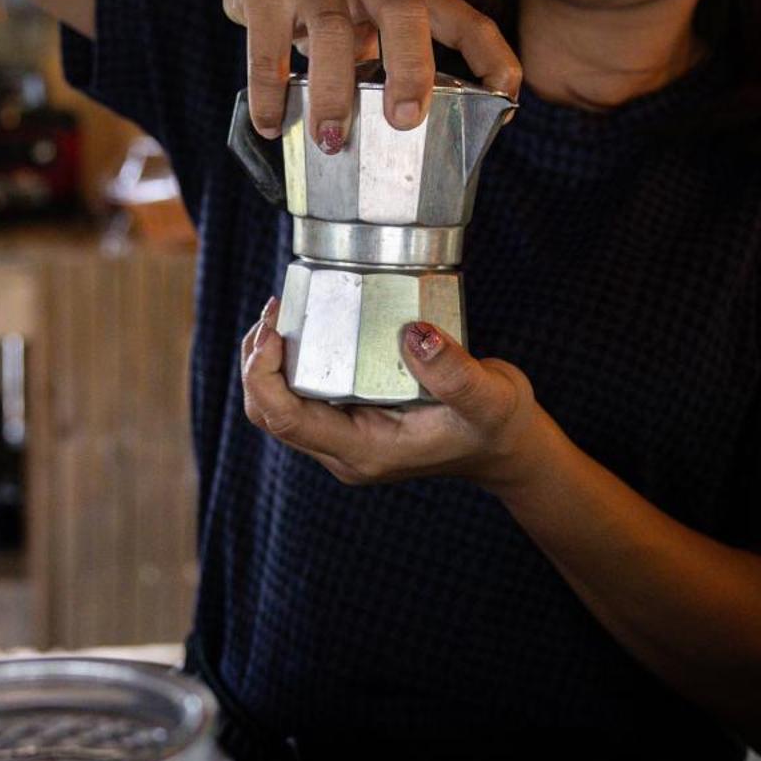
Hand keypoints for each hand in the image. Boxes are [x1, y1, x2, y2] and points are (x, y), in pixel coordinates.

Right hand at [214, 0, 520, 144]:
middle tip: (407, 122)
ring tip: (331, 141)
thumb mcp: (371, 5)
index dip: (493, 59)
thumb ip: (391, 48)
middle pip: (404, 14)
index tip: (505, 102)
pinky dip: (270, 93)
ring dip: (334, 93)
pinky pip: (270, 48)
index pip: (466, 19)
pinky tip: (271, 125)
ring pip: (333, 32)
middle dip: (412, 70)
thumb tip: (411, 123)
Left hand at [240, 297, 541, 491]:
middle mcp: (343, 450)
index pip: (284, 418)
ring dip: (268, 359)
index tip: (275, 328)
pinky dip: (290, 360)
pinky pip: (299, 393)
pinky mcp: (347, 419)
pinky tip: (305, 323)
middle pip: (268, 411)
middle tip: (275, 310)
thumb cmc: (496, 425)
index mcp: (364, 451)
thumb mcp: (490, 398)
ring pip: (276, 403)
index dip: (264, 374)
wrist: (503, 446)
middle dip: (257, 360)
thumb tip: (413, 333)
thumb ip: (455, 372)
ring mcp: (342, 437)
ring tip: (282, 311)